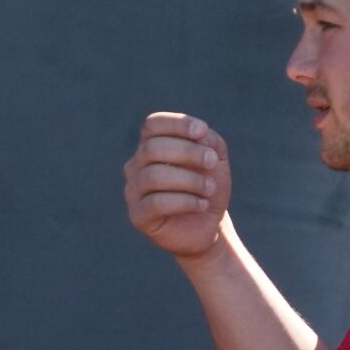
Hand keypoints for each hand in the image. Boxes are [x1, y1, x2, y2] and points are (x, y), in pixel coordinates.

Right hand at [124, 113, 231, 260]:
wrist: (210, 225)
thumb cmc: (208, 187)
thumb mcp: (216, 159)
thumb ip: (210, 141)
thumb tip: (200, 135)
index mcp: (151, 146)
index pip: (152, 125)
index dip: (176, 123)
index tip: (202, 131)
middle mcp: (136, 166)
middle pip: (152, 148)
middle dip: (188, 152)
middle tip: (212, 162)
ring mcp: (134, 191)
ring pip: (153, 175)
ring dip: (190, 179)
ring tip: (210, 189)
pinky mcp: (138, 216)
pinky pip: (156, 203)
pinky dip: (185, 201)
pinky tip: (202, 205)